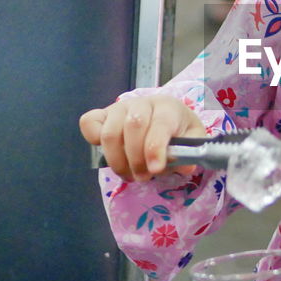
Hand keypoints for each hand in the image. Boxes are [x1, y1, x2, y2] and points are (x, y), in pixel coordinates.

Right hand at [79, 94, 206, 180]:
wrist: (165, 116)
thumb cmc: (178, 130)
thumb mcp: (192, 139)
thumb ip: (190, 153)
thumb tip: (183, 167)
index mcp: (167, 107)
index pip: (159, 124)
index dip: (155, 148)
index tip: (155, 169)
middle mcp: (141, 103)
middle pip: (133, 127)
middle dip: (136, 159)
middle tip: (143, 177)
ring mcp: (119, 107)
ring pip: (110, 132)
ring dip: (117, 160)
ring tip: (129, 175)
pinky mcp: (102, 114)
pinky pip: (89, 123)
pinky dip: (94, 141)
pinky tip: (111, 155)